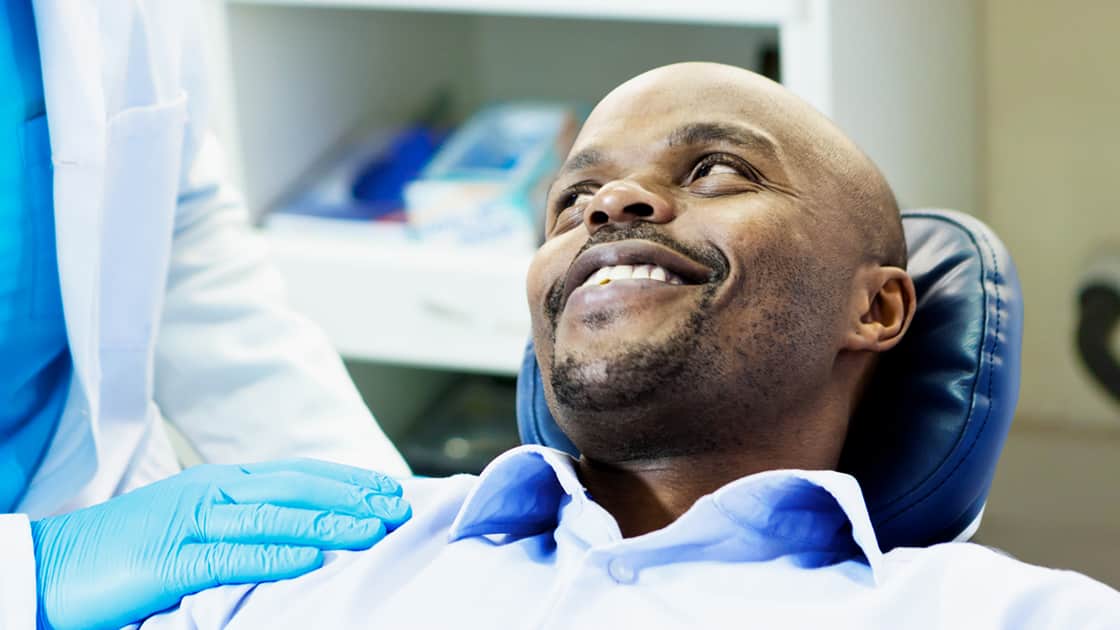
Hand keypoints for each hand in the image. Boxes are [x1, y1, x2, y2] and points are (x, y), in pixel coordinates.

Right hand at [30, 459, 410, 629]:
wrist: (54, 564)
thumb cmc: (131, 547)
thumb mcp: (195, 522)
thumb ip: (243, 519)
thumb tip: (301, 529)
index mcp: (220, 481)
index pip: (298, 473)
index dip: (347, 479)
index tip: (390, 489)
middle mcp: (212, 492)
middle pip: (296, 488)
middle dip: (352, 497)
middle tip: (398, 508)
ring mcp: (191, 523)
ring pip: (273, 518)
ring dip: (328, 523)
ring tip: (372, 529)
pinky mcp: (170, 561)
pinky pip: (231, 558)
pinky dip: (275, 558)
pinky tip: (311, 562)